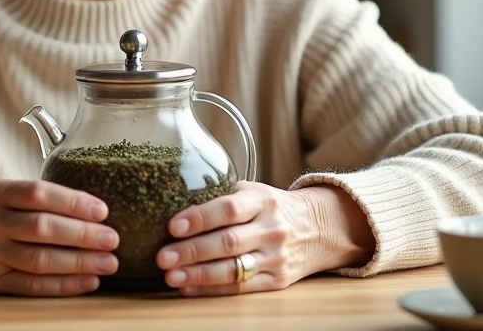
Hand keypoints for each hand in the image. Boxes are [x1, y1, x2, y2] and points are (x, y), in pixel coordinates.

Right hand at [0, 179, 118, 295]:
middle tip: (114, 238)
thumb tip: (85, 206)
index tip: (102, 210)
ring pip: (40, 261)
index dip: (74, 202)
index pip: (39, 194)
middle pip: (44, 229)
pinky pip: (30, 287)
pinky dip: (62, 286)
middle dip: (84, 235)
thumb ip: (29, 197)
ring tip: (108, 262)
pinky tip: (86, 282)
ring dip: (80, 263)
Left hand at [155, 183, 374, 295]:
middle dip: (192, 251)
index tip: (173, 225)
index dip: (200, 218)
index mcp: (263, 201)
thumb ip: (223, 196)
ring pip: (233, 269)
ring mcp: (276, 257)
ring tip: (171, 276)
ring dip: (198, 275)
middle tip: (163, 257)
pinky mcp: (277, 281)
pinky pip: (241, 288)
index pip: (229, 209)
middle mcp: (272, 229)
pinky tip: (189, 288)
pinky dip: (212, 289)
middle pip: (228, 242)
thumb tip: (177, 204)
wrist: (319, 229)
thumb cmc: (273, 207)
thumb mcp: (255, 192)